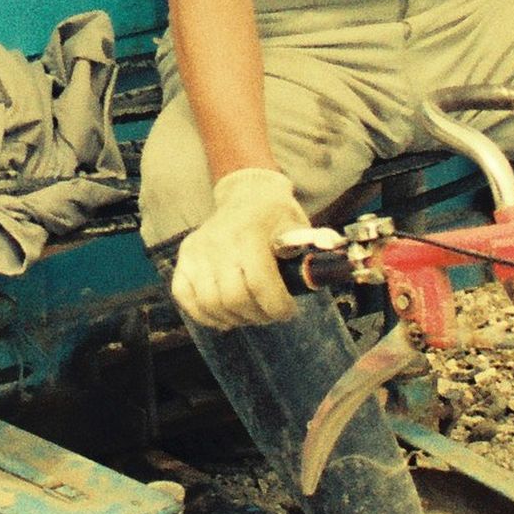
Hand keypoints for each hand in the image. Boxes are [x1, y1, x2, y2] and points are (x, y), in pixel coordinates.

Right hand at [171, 167, 307, 330]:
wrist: (247, 194)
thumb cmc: (277, 215)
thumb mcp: (299, 227)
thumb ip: (311, 251)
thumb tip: (330, 271)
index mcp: (249, 233)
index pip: (259, 283)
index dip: (276, 307)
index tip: (288, 312)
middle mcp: (219, 241)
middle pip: (234, 299)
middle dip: (258, 315)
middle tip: (270, 314)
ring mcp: (197, 251)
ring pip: (210, 303)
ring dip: (234, 319)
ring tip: (251, 315)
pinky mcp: (184, 259)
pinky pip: (184, 297)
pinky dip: (204, 314)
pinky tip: (224, 315)